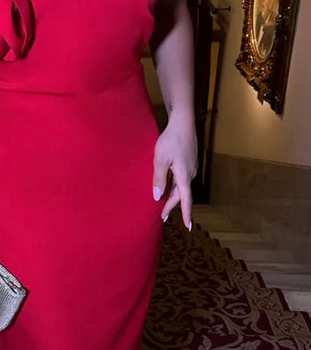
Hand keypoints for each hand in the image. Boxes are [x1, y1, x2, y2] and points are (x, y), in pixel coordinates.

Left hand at [152, 114, 197, 228]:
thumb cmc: (170, 140)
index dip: (186, 214)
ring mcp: (191, 167)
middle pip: (182, 195)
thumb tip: (158, 197)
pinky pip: (182, 178)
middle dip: (172, 206)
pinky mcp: (189, 161)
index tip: (188, 226)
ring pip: (182, 186)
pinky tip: (169, 185)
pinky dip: (176, 186)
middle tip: (162, 216)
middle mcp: (190, 174)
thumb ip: (159, 178)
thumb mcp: (160, 160)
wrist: (183, 123)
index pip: (186, 200)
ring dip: (173, 196)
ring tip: (163, 203)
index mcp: (184, 176)